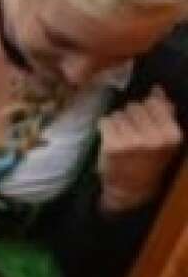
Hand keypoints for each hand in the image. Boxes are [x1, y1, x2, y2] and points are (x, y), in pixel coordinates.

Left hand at [98, 87, 181, 212]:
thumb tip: (158, 89)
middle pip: (134, 106)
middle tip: (134, 134)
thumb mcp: (165, 139)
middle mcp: (154, 138)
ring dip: (118, 122)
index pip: (153, 102)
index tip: (147, 124)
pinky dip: (106, 127)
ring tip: (124, 138)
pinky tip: (112, 140)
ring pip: (118, 113)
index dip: (147, 110)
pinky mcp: (113, 145)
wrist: (132, 186)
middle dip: (131, 116)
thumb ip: (164, 112)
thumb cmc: (148, 158)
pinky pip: (105, 120)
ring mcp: (133, 141)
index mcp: (172, 135)